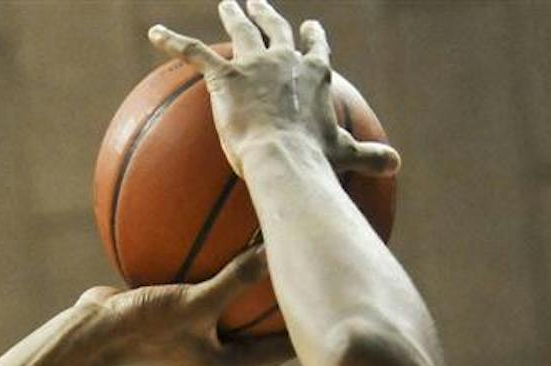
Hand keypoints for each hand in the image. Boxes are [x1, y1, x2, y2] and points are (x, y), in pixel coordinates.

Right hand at [77, 246, 292, 365]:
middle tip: (313, 282)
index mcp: (226, 364)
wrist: (90, 334)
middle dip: (285, 312)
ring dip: (254, 293)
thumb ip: (235, 280)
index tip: (332, 309)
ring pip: (235, 313)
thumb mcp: (193, 302)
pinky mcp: (175, 318)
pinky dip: (220, 274)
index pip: (279, 352)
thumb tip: (275, 251)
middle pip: (262, 333)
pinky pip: (208, 294)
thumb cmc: (142, 326)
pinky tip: (223, 242)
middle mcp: (214, 354)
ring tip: (277, 260)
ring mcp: (194, 337)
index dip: (306, 334)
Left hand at [149, 0, 399, 180]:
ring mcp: (255, 64)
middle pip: (276, 29)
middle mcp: (286, 60)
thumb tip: (397, 164)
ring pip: (241, 30)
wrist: (285, 160)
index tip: (311, 30)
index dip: (313, 40)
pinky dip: (171, 42)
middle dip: (268, 14)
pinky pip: (193, 52)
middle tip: (258, 2)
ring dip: (232, 15)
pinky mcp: (226, 76)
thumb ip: (370, 157)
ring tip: (226, 4)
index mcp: (315, 75)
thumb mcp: (345, 156)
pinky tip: (153, 34)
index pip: (316, 50)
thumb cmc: (316, 162)